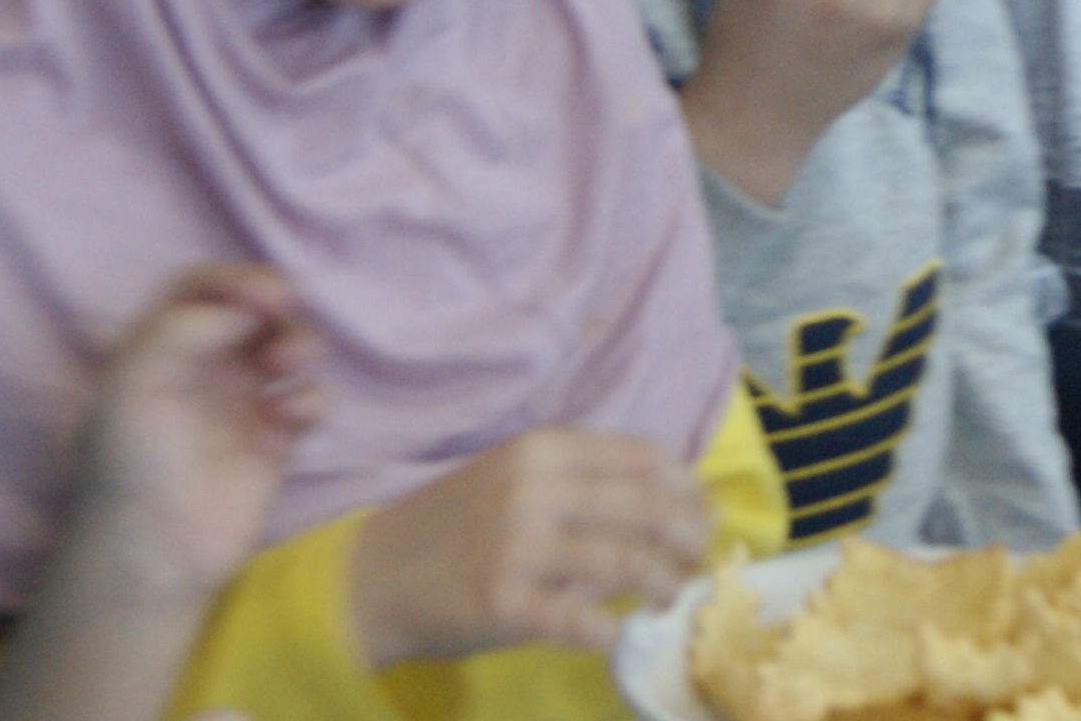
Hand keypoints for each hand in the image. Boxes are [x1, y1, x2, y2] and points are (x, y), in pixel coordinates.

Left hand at [70, 263, 325, 602]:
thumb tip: (247, 312)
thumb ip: (185, 328)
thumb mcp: (134, 382)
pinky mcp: (274, 440)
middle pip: (252, 309)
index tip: (262, 296)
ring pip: (287, 345)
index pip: (200, 288)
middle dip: (273, 303)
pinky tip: (291, 416)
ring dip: (298, 340)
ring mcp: (240, 403)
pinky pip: (308, 398)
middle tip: (284, 311)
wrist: (154, 552)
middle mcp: (201, 367)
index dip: (234, 279)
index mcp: (158, 347)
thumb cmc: (131, 464)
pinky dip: (310, 395)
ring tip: (289, 363)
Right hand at [345, 428, 712, 665]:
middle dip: (688, 537)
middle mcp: (533, 489)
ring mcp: (517, 546)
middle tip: (701, 562)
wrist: (375, 575)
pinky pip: (580, 620)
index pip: (642, 459)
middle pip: (644, 507)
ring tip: (674, 597)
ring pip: (624, 561)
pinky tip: (622, 632)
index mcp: (541, 449)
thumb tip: (670, 499)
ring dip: (664, 584)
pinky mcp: (503, 603)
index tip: (706, 514)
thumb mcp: (513, 478)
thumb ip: (578, 480)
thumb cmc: (455, 525)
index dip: (687, 488)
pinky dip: (613, 628)